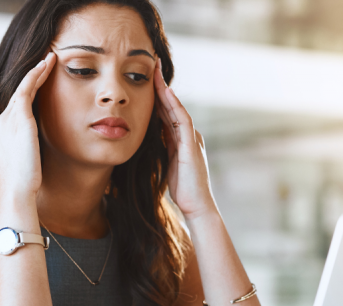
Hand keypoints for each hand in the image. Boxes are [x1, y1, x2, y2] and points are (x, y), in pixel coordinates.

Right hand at [0, 52, 56, 196]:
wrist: (18, 188)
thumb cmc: (20, 178)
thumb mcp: (11, 154)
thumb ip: (4, 136)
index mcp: (5, 129)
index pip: (17, 103)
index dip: (28, 88)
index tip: (39, 77)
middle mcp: (5, 120)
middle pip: (21, 90)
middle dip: (34, 75)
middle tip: (47, 60)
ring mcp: (11, 118)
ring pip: (24, 85)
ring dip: (37, 70)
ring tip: (50, 57)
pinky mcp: (21, 118)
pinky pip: (26, 89)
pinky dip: (34, 75)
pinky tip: (45, 65)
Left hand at [153, 58, 216, 220]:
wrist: (197, 205)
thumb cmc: (183, 189)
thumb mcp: (168, 164)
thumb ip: (163, 149)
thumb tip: (151, 138)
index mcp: (181, 139)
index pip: (166, 112)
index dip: (156, 96)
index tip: (145, 79)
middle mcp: (188, 134)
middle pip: (171, 105)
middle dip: (160, 85)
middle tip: (152, 64)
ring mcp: (192, 138)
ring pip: (176, 108)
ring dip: (165, 89)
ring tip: (156, 71)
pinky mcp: (192, 145)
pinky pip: (182, 120)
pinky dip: (175, 105)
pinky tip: (166, 92)